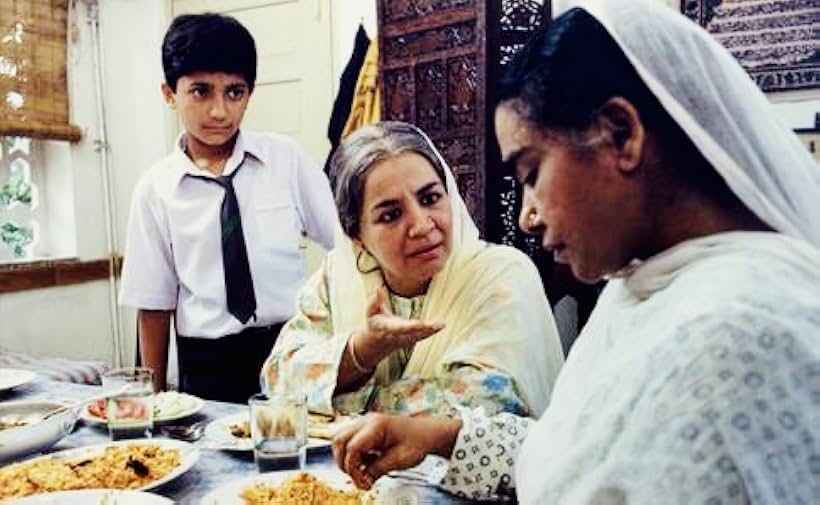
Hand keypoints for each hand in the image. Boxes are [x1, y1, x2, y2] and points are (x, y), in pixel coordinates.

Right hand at [332, 413, 461, 489]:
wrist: (427, 433)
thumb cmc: (418, 442)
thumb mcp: (399, 460)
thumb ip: (377, 470)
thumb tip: (362, 480)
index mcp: (376, 425)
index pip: (352, 447)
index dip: (353, 468)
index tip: (363, 481)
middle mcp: (366, 421)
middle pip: (339, 440)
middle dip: (344, 462)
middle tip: (359, 477)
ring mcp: (364, 423)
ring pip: (340, 439)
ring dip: (346, 457)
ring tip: (364, 468)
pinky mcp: (365, 429)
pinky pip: (348, 440)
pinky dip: (353, 454)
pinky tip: (368, 460)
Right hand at [353, 286, 444, 368]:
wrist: (376, 344)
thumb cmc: (374, 325)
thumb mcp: (370, 313)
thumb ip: (374, 301)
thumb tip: (379, 288)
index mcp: (387, 328)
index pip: (399, 328)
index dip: (409, 326)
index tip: (419, 324)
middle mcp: (398, 336)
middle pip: (413, 333)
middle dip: (425, 329)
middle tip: (438, 324)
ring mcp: (405, 339)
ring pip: (420, 336)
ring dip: (432, 330)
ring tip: (442, 324)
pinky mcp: (411, 339)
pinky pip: (423, 336)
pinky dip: (432, 331)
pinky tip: (442, 325)